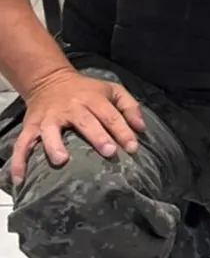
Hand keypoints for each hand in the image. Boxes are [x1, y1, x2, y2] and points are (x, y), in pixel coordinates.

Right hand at [9, 70, 144, 185]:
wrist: (50, 80)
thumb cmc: (87, 90)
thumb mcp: (112, 90)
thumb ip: (130, 107)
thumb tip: (142, 128)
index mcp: (93, 99)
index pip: (110, 116)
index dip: (123, 131)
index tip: (132, 148)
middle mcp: (71, 107)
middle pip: (85, 121)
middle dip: (97, 137)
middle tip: (109, 152)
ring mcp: (49, 117)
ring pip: (50, 130)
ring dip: (54, 145)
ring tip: (61, 160)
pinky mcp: (31, 125)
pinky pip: (22, 143)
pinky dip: (19, 160)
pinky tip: (20, 178)